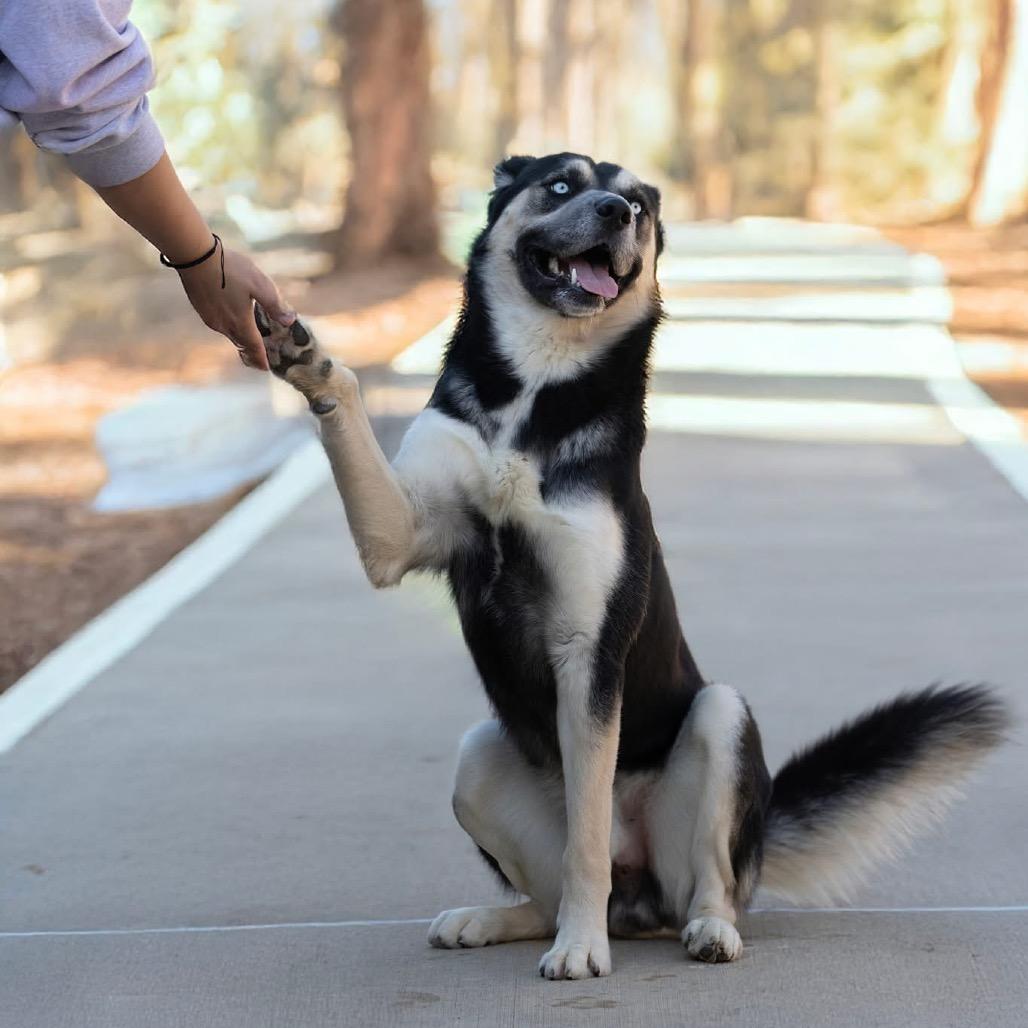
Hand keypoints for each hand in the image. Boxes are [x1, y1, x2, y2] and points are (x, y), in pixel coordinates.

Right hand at [177, 245, 294, 370]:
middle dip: (251, 352)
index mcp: (240, 322)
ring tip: (248, 340)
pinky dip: (229, 328)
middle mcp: (223, 325)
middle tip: (259, 359)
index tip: (266, 368)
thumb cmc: (230, 268)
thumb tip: (290, 321)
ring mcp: (210, 318)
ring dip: (239, 339)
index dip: (261, 358)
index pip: (253, 347)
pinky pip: (219, 325)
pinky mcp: (201, 309)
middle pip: (240, 343)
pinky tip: (231, 319)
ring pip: (229, 334)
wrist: (195, 255)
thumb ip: (275, 304)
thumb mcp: (260, 284)